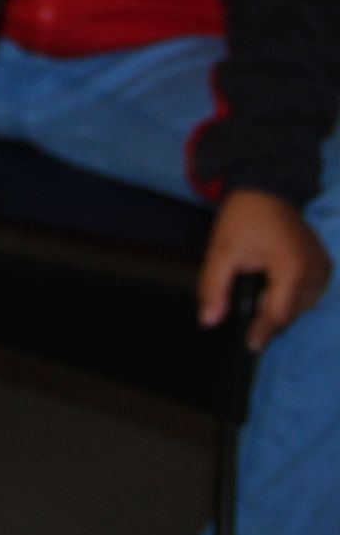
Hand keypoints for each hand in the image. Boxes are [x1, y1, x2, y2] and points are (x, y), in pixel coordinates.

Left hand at [199, 188, 331, 351]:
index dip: (263, 331)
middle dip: (267, 314)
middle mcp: (316, 271)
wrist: (266, 188)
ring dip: (280, 304)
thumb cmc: (243, 218)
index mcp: (293, 269)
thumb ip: (213, 287)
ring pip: (301, 305)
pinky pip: (308, 292)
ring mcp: (324, 268)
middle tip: (247, 304)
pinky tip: (272, 282)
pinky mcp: (325, 265)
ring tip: (258, 285)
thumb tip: (209, 321)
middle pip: (290, 312)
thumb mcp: (221, 251)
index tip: (251, 346)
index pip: (278, 314)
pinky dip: (290, 294)